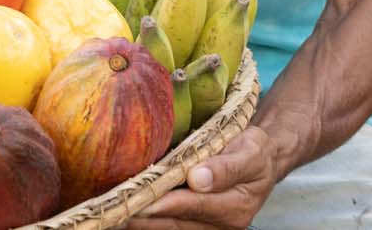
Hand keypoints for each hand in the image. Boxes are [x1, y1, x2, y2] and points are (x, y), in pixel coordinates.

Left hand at [125, 126, 276, 228]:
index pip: (194, 205)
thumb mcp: (250, 150)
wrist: (261, 160)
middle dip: (143, 216)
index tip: (140, 201)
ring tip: (111, 212)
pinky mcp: (196, 224)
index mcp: (236, 206)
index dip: (165, 203)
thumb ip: (226, 166)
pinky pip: (168, 225)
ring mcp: (207, 227)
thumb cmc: (254, 151)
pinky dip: (146, 219)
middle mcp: (221, 224)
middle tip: (112, 209)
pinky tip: (124, 212)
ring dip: (140, 221)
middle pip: (175, 222)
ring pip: (168, 227)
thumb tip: (198, 179)